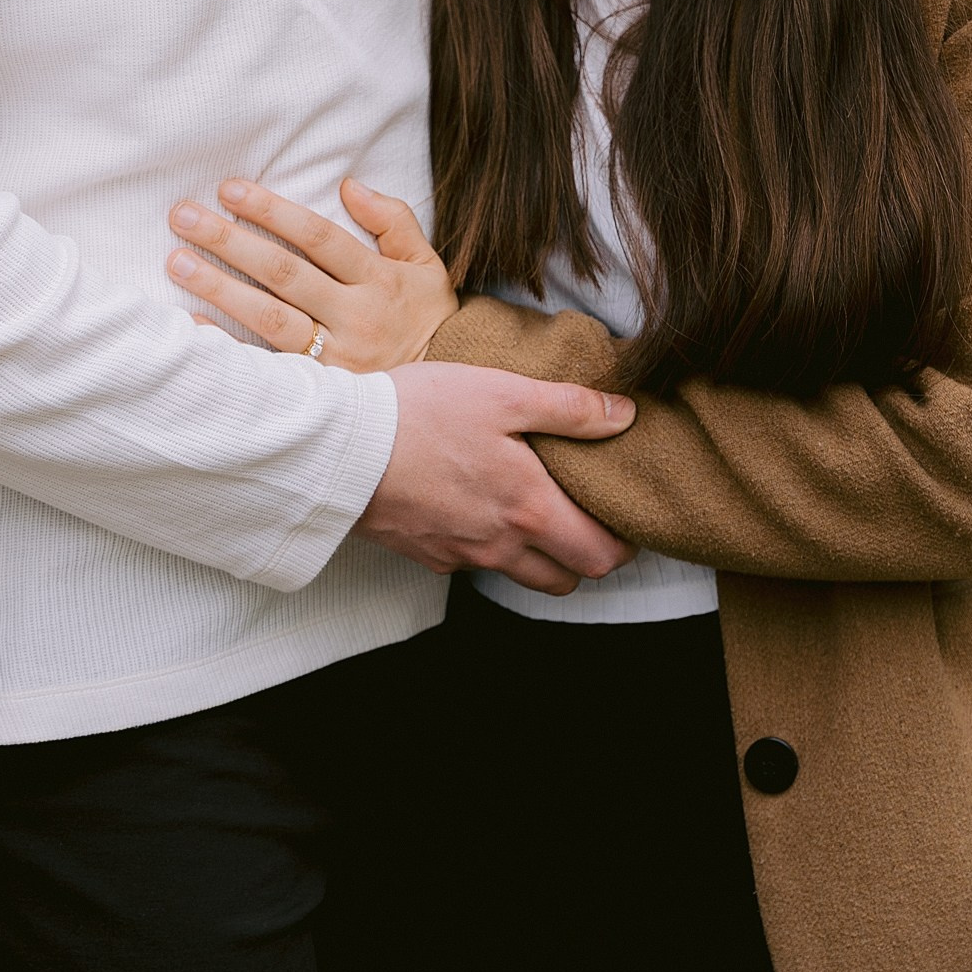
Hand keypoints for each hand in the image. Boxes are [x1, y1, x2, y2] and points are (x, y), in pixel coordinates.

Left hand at [167, 176, 459, 370]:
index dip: (273, 211)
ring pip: (270, 319)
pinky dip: (227, 347)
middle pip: (285, 273)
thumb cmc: (427, 318)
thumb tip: (349, 185)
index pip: (318, 238)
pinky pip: (266, 367)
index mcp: (379, 280)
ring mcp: (336, 359)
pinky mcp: (320, 392)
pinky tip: (191, 326)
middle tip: (184, 216)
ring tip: (177, 262)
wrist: (447, 392)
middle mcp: (356, 317)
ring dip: (220, 288)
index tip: (230, 189)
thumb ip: (393, 220)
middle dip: (231, 241)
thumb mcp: (425, 264)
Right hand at [357, 361, 637, 596]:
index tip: (629, 515)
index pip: (601, 554)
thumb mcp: (502, 393)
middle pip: (570, 578)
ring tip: (542, 510)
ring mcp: (464, 557)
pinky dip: (496, 547)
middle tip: (593, 516)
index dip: (626, 542)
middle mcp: (502, 546)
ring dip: (546, 556)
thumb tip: (626, 416)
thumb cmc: (423, 413)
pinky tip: (484, 506)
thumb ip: (568, 408)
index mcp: (529, 508)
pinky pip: (479, 565)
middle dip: (592, 554)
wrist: (342, 449)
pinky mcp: (430, 556)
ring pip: (526, 577)